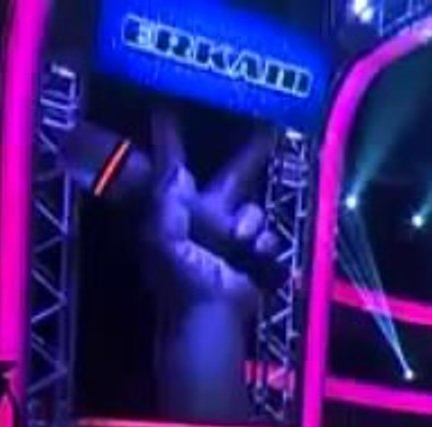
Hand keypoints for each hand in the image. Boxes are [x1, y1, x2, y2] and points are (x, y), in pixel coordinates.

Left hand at [145, 113, 277, 307]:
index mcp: (179, 208)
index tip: (169, 106)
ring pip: (254, 210)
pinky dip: (263, 245)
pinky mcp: (256, 252)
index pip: (177, 165)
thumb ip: (167, 200)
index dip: (173, 138)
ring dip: (250, 225)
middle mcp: (208, 215)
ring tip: (240, 242)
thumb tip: (175, 168)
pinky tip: (253, 256)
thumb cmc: (179, 279)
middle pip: (233, 176)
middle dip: (250, 155)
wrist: (209, 315)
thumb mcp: (162, 237)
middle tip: (269, 128)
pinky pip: (268, 235)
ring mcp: (234, 234)